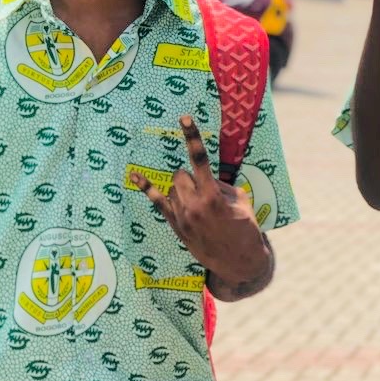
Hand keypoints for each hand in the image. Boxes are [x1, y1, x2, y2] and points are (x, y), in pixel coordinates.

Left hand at [129, 117, 269, 290]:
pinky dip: (146, 188)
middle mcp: (194, 205)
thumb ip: (220, 184)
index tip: (184, 118)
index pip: (200, 160)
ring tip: (200, 204)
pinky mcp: (176, 226)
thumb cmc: (245, 228)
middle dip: (191, 176)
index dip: (192, 137)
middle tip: (205, 190)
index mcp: (213, 196)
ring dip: (184, 188)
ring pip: (173, 186)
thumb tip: (206, 176)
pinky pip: (157, 202)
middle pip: (180, 174)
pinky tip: (135, 176)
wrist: (239, 263)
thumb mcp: (240, 200)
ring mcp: (182, 217)